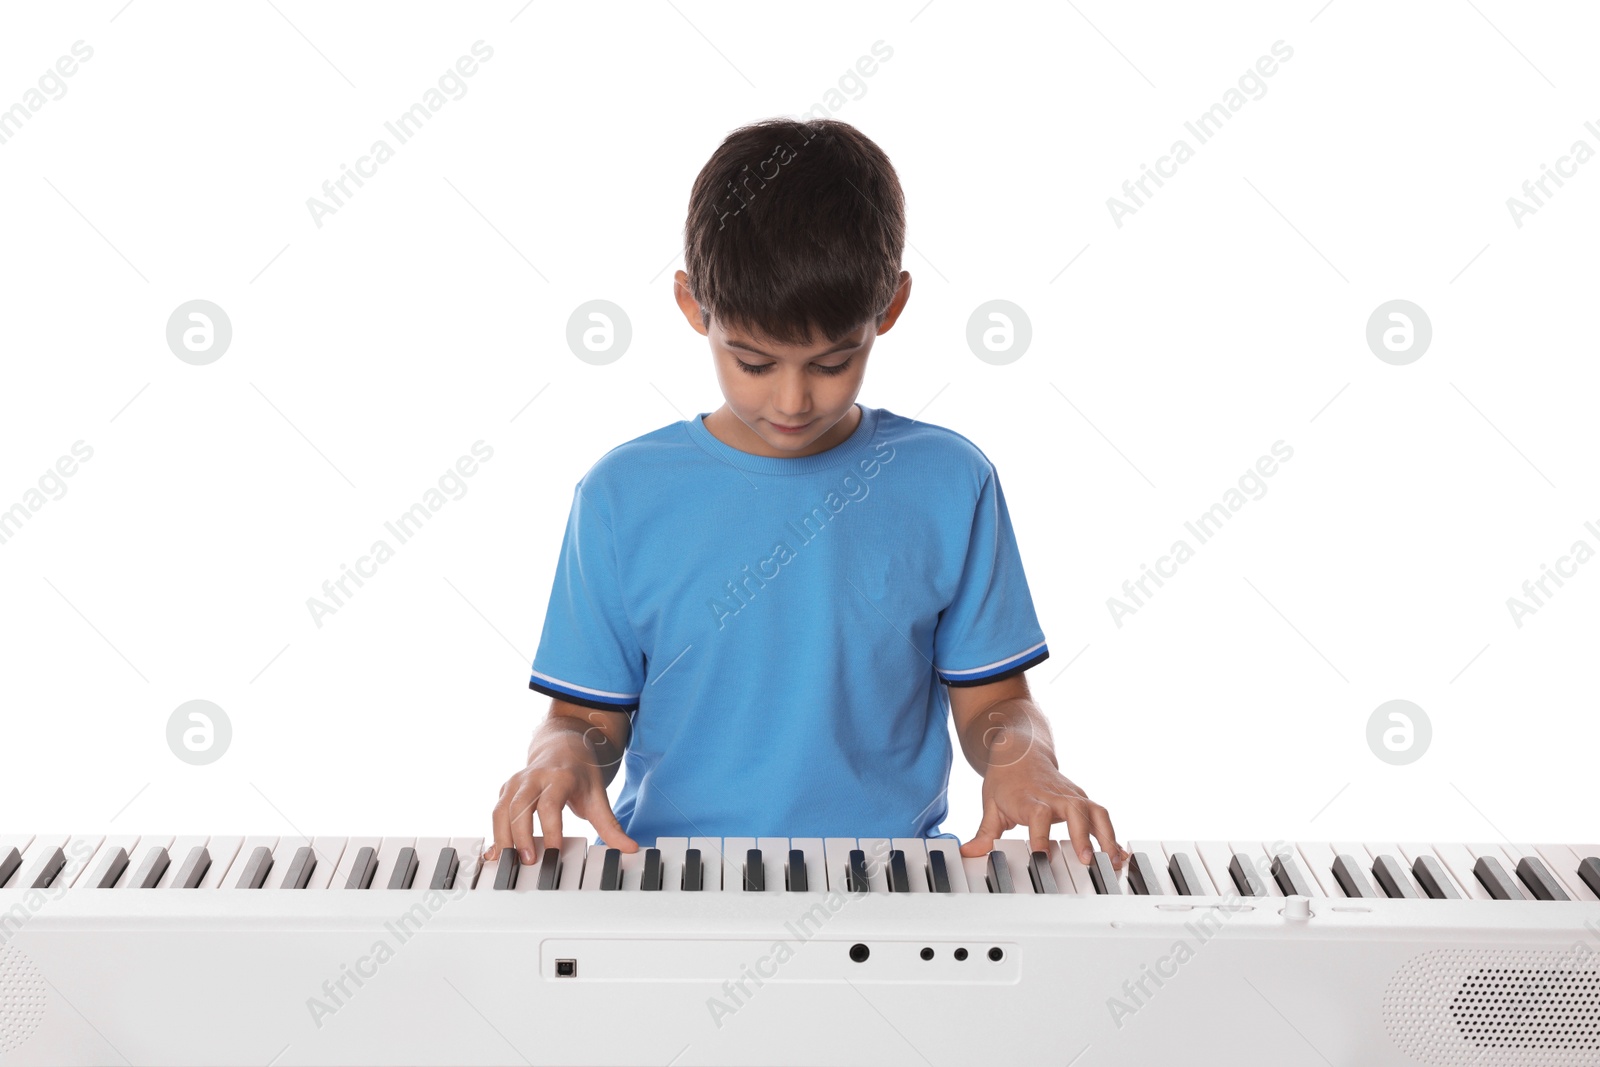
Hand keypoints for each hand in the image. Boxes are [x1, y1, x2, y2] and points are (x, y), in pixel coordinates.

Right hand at [485, 731, 636, 863]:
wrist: (563, 746)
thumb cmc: (581, 774)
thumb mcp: (598, 796)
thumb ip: (610, 825)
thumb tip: (630, 848)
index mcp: (560, 777)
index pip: (551, 803)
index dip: (551, 828)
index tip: (554, 851)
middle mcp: (534, 777)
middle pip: (520, 806)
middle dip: (521, 835)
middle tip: (529, 861)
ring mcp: (517, 782)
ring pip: (502, 809)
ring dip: (502, 837)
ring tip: (508, 861)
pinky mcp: (506, 790)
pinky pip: (496, 812)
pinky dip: (495, 833)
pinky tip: (496, 854)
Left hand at [959, 754, 1127, 868]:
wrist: (1020, 749)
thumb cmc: (1005, 779)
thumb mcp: (991, 803)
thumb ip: (984, 833)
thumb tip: (967, 852)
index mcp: (1029, 797)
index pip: (1037, 815)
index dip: (1041, 836)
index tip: (1043, 858)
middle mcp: (1054, 795)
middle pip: (1074, 811)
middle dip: (1082, 836)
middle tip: (1087, 860)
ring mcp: (1071, 795)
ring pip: (1095, 811)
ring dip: (1106, 836)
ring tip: (1113, 861)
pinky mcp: (1082, 799)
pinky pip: (1101, 816)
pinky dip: (1112, 835)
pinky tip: (1120, 855)